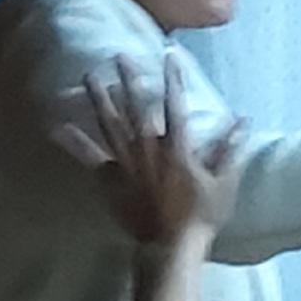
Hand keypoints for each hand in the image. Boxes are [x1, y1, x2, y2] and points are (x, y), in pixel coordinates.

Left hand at [79, 54, 245, 246]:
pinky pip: (89, 158)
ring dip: (99, 99)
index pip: (175, 106)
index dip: (173, 79)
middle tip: (118, 56)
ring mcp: (126, 164)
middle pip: (136, 108)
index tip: (169, 56)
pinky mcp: (110, 180)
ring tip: (90, 76)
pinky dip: (74, 143)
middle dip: (128, 80)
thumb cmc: (201, 215)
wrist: (172, 245)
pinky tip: (58, 128)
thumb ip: (229, 148)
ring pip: (110, 125)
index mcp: (177, 148)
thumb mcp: (223, 181)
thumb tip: (242, 119)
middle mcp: (148, 150)